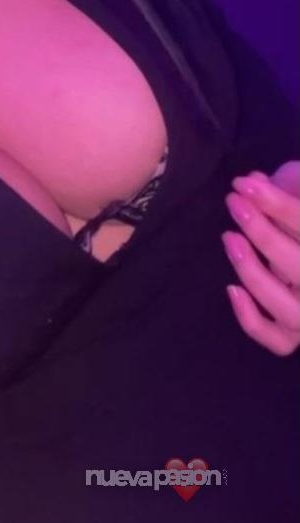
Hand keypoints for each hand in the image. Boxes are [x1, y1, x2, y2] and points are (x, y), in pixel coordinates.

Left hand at [223, 162, 299, 355]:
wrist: (297, 240)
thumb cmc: (298, 209)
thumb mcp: (298, 187)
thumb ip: (288, 185)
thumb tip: (253, 182)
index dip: (278, 204)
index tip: (244, 184)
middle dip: (264, 233)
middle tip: (234, 202)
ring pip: (289, 309)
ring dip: (255, 273)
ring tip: (229, 238)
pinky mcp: (293, 334)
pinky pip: (277, 340)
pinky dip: (252, 320)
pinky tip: (231, 289)